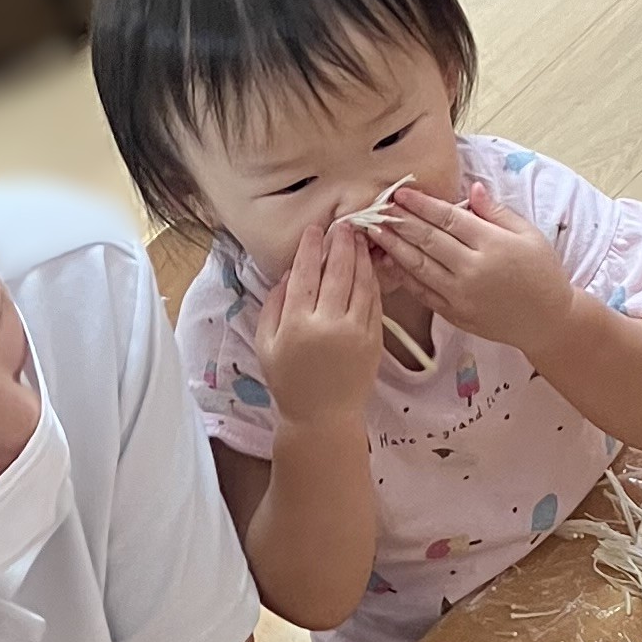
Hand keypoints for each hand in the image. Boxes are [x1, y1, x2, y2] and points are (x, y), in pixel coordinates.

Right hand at [255, 216, 385, 426]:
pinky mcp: (374, 339)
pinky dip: (372, 279)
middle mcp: (328, 324)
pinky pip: (374, 301)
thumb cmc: (290, 382)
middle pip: (336, 272)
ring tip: (358, 237)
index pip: (304, 275)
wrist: (324, 417)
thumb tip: (286, 276)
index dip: (309, 248)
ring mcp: (355, 331)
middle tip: (343, 224)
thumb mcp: (266, 345)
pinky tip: (369, 266)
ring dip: (359, 256)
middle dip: (340, 243)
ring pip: (360, 283)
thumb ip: (272, 307)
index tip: (313, 230)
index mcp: (297, 325)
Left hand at [371, 182, 576, 364]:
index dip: (422, 204)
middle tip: (378, 207)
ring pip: (419, 266)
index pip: (448, 218)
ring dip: (394, 246)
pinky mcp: (454, 314)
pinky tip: (389, 261)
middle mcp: (472, 270)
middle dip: (400, 221)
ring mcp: (460, 295)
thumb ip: (496, 212)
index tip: (401, 193)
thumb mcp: (528, 234)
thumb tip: (472, 188)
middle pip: (428, 240)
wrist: (546, 321)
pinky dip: (404, 276)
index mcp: (492, 245)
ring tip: (374, 230)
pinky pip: (422, 292)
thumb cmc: (542, 273)